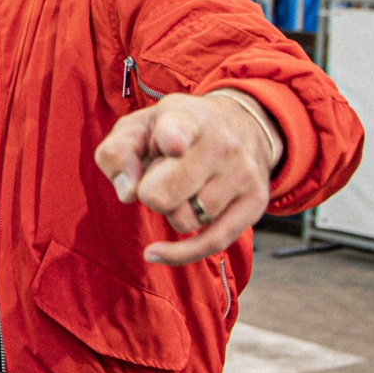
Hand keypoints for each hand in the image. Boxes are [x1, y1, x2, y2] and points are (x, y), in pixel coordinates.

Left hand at [94, 90, 282, 265]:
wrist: (242, 125)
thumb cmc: (175, 132)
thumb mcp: (139, 127)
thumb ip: (117, 153)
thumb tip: (128, 192)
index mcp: (186, 119)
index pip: (177, 131)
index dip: (172, 139)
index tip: (173, 145)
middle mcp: (221, 144)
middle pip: (165, 195)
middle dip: (151, 196)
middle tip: (158, 180)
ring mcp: (242, 174)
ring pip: (186, 220)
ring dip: (172, 214)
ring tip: (181, 190)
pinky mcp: (255, 202)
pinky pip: (213, 243)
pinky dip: (180, 253)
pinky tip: (156, 252)